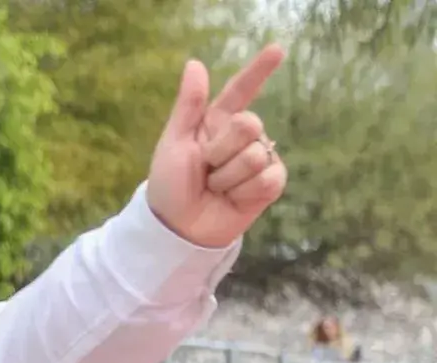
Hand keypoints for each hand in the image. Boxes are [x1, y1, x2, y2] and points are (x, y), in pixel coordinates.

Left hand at [146, 43, 287, 248]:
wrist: (177, 226)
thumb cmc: (170, 185)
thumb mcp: (174, 143)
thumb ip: (189, 106)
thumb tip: (195, 64)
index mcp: (217, 122)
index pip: (241, 91)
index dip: (259, 70)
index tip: (278, 49)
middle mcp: (242, 137)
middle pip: (249, 124)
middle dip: (220, 151)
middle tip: (206, 168)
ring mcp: (260, 158)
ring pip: (255, 155)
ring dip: (227, 177)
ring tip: (216, 187)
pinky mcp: (271, 183)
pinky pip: (268, 178)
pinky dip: (243, 191)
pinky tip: (233, 198)